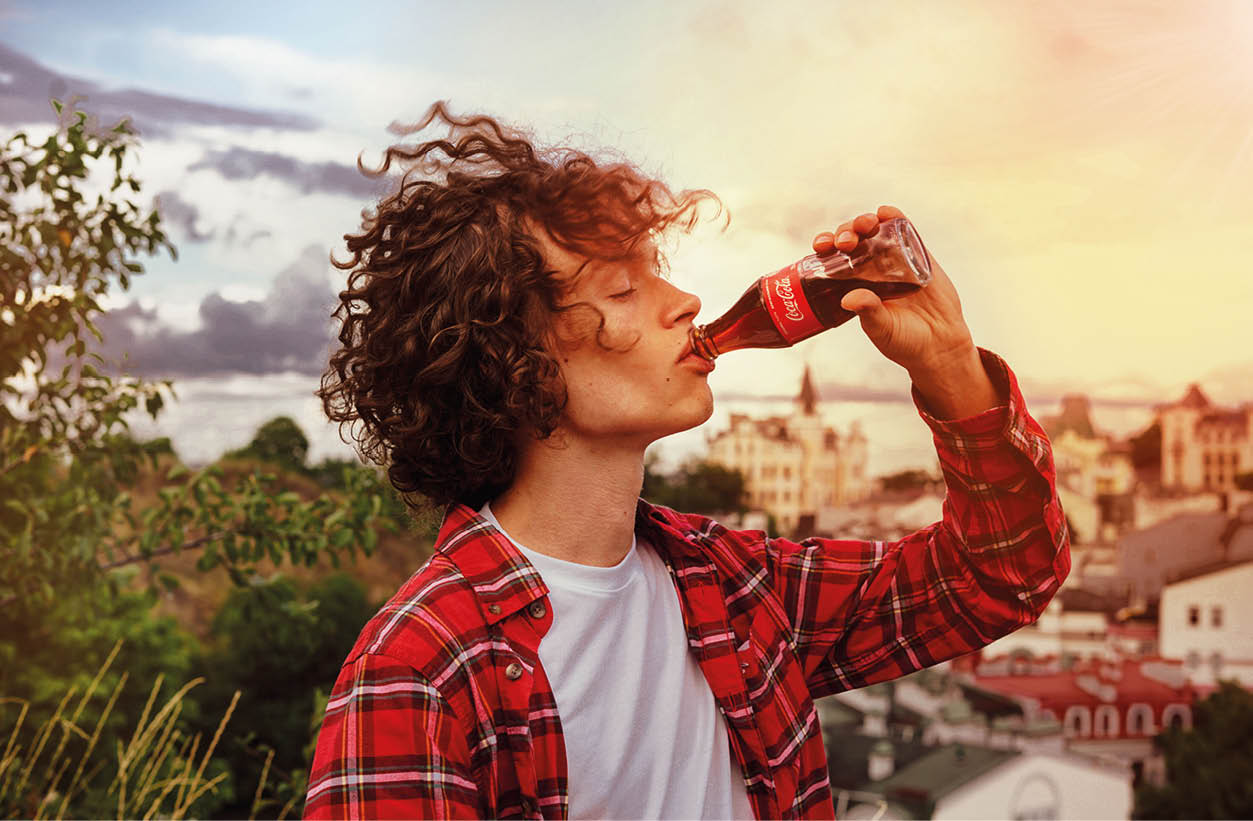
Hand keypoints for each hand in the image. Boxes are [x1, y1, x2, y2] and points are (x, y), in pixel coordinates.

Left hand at [813, 206, 998, 417]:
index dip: (825, 247)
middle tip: (846, 243)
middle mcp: (871, 268)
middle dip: (844, 233)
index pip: (833, 259)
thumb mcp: (881, 329)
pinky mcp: (918, 255)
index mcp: (854, 284)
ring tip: (864, 226)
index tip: (820, 247)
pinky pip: (904, 230)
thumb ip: (868, 312)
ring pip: (874, 231)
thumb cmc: (904, 341)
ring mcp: (894, 259)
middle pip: (851, 240)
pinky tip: (885, 213)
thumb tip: (848, 298)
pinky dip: (893, 217)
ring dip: (864, 222)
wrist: (940, 344)